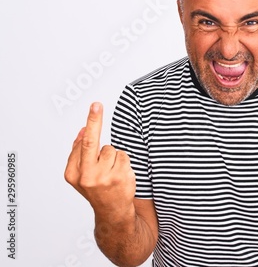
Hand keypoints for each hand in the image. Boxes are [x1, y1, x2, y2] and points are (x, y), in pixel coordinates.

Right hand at [64, 102, 135, 219]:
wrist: (112, 213)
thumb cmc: (97, 189)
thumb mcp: (81, 174)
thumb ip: (80, 153)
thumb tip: (84, 131)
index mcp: (73, 173)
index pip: (82, 143)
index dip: (91, 123)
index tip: (95, 106)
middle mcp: (86, 176)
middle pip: (92, 142)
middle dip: (94, 121)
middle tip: (97, 104)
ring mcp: (103, 178)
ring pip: (112, 150)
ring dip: (114, 157)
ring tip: (112, 172)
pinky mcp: (120, 178)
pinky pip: (124, 157)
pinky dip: (124, 162)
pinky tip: (120, 175)